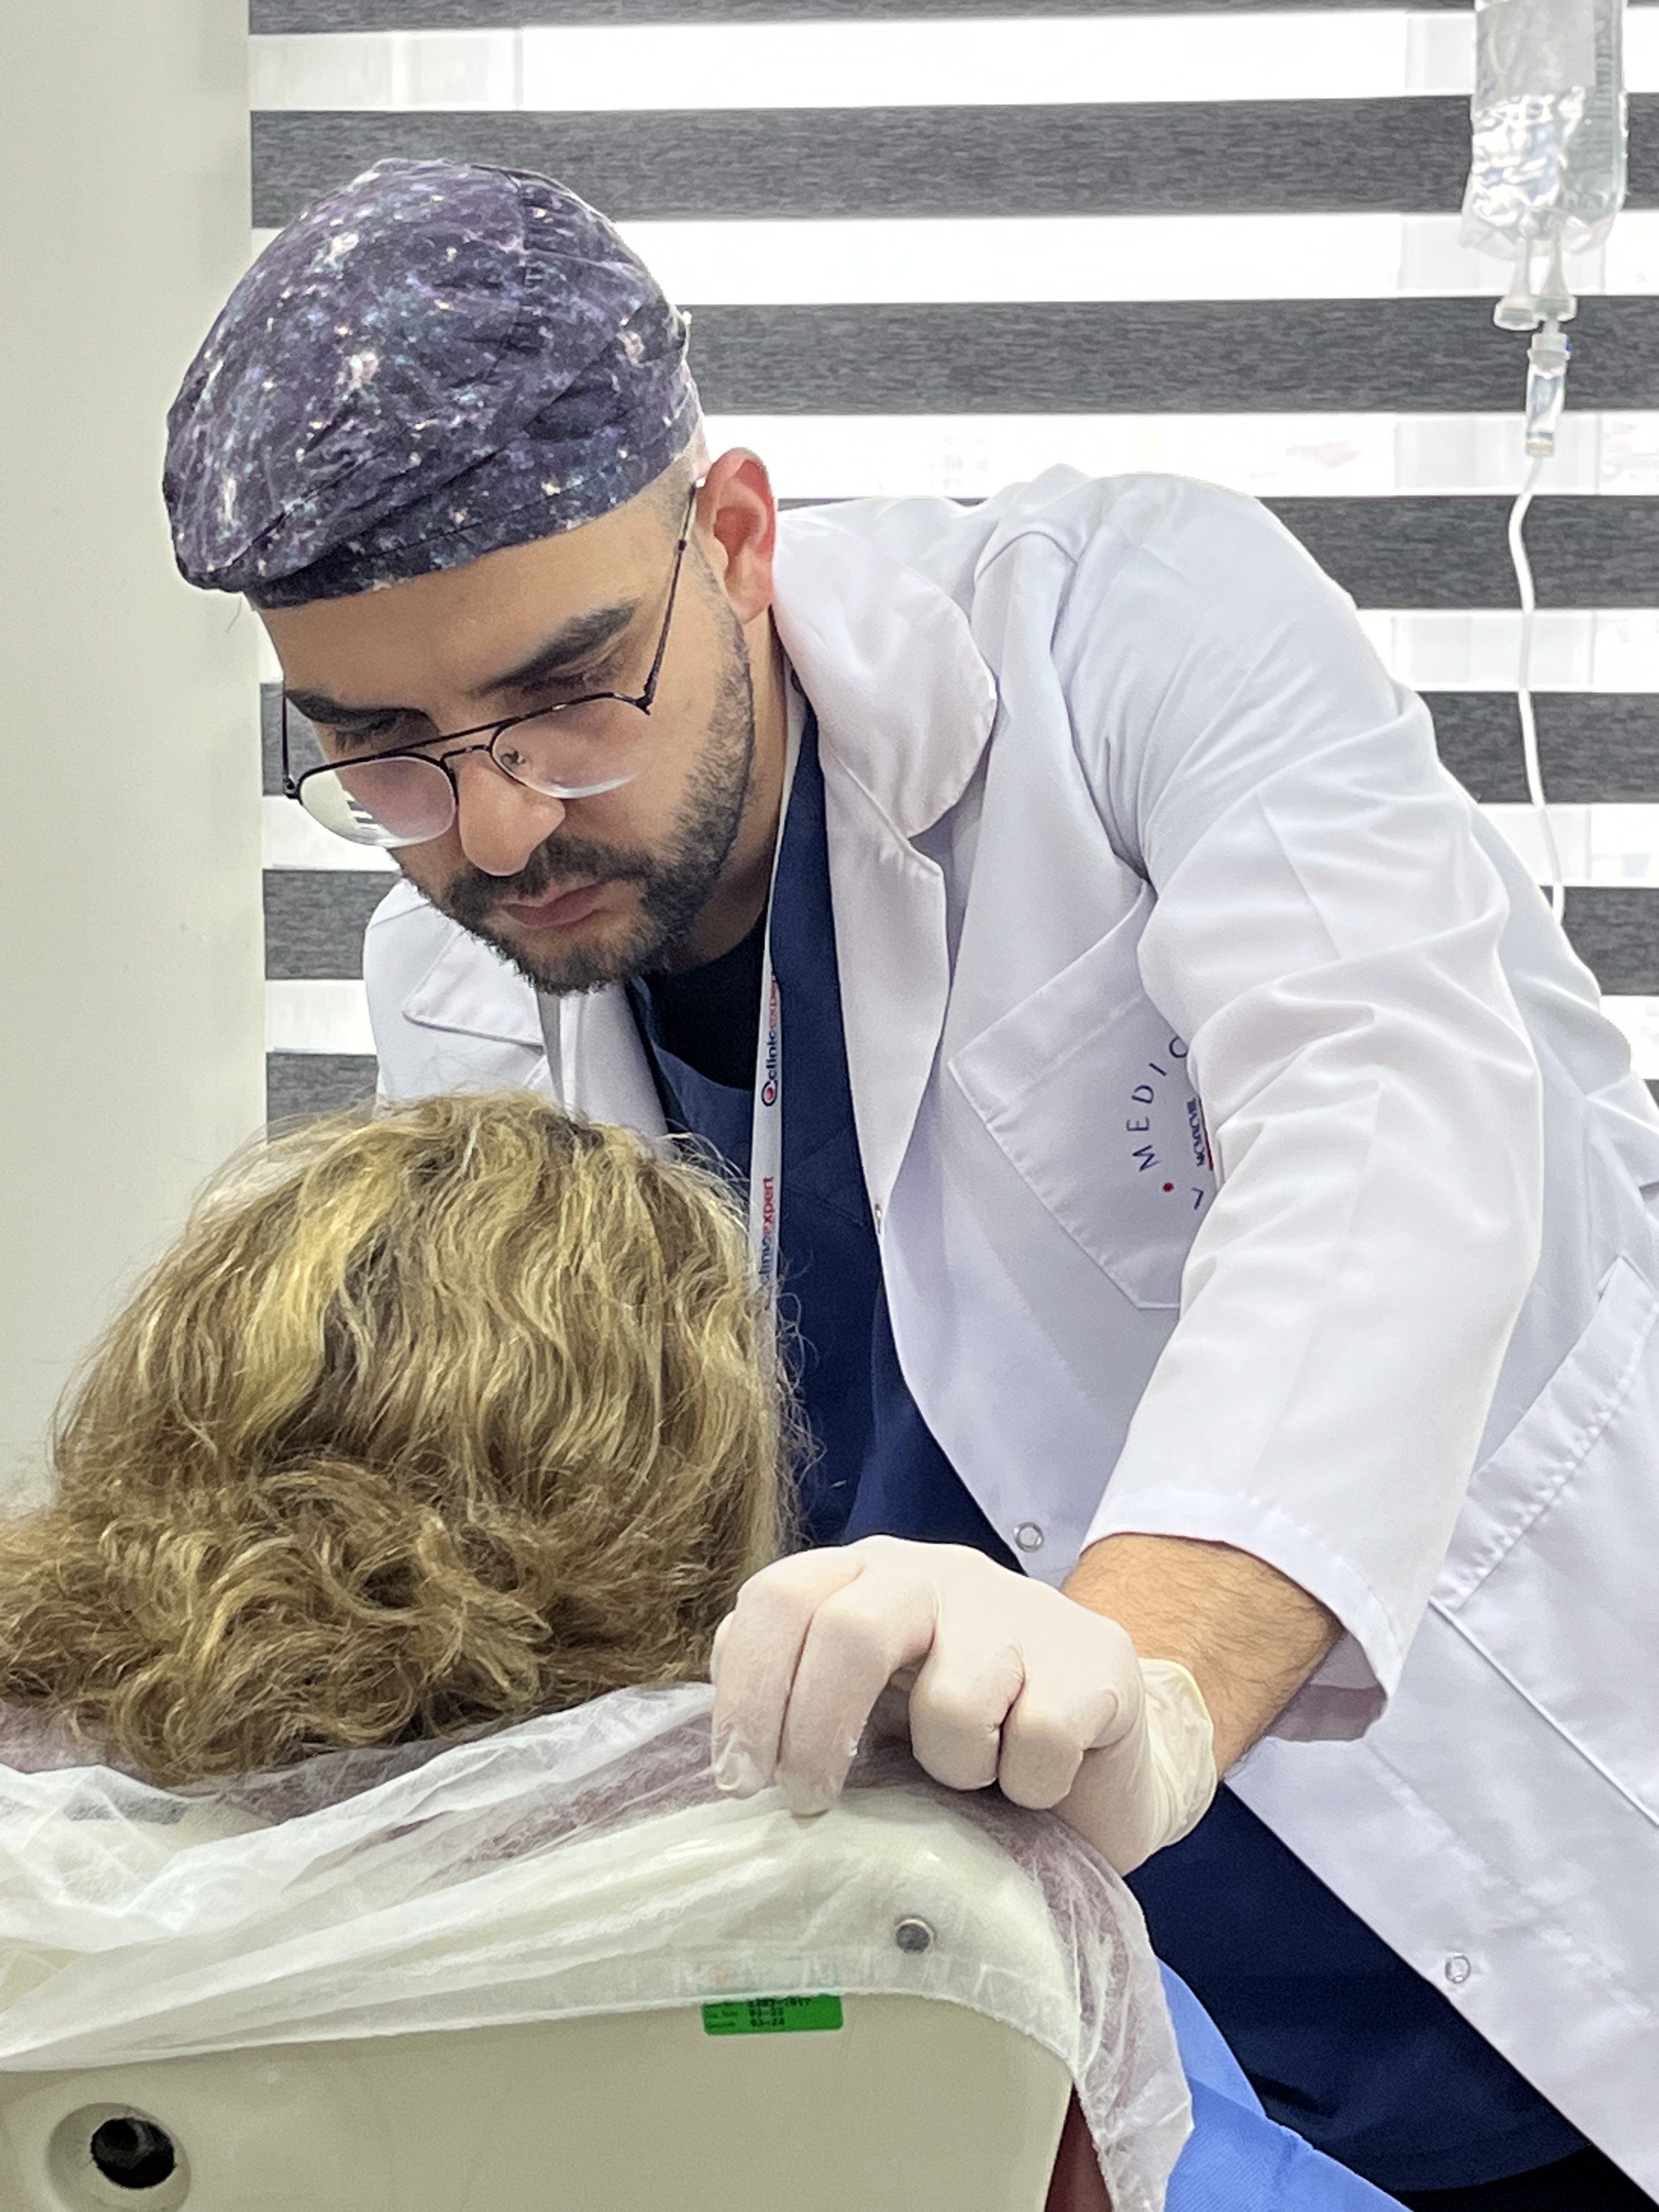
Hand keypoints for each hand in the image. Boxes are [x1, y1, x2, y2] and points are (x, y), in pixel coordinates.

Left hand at [708, 1536, 1216, 1873]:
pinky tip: (1040, 1783)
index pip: (782, 1597)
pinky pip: (1039, 1740)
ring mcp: (1021, 1610)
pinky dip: (1031, 1785)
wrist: (1105, 1757)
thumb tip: (732, 1743)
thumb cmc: (964, 1739)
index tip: (741, 1777)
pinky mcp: (1096, 1658)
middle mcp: (939, 1575)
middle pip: (853, 1628)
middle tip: (810, 1801)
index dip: (747, 1687)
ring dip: (953, 1772)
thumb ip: (799, 1700)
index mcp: (869, 1577)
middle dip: (817, 1730)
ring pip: (953, 1703)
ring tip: (977, 1782)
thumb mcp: (869, 1713)